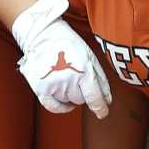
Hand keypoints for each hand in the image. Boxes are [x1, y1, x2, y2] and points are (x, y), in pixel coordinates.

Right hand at [11, 0, 110, 117]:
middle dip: (81, 92)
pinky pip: (53, 107)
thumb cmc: (69, 44)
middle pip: (81, 99)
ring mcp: (54, 84)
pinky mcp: (40, 88)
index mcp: (84, 70)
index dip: (100, 108)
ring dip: (69, 94)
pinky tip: (64, 100)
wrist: (42, 35)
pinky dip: (60, 106)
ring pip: (68, 102)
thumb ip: (100, 80)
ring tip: (65, 77)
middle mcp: (69, 79)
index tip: (103, 113)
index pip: (94, 97)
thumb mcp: (90, 57)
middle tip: (76, 77)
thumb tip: (107, 100)